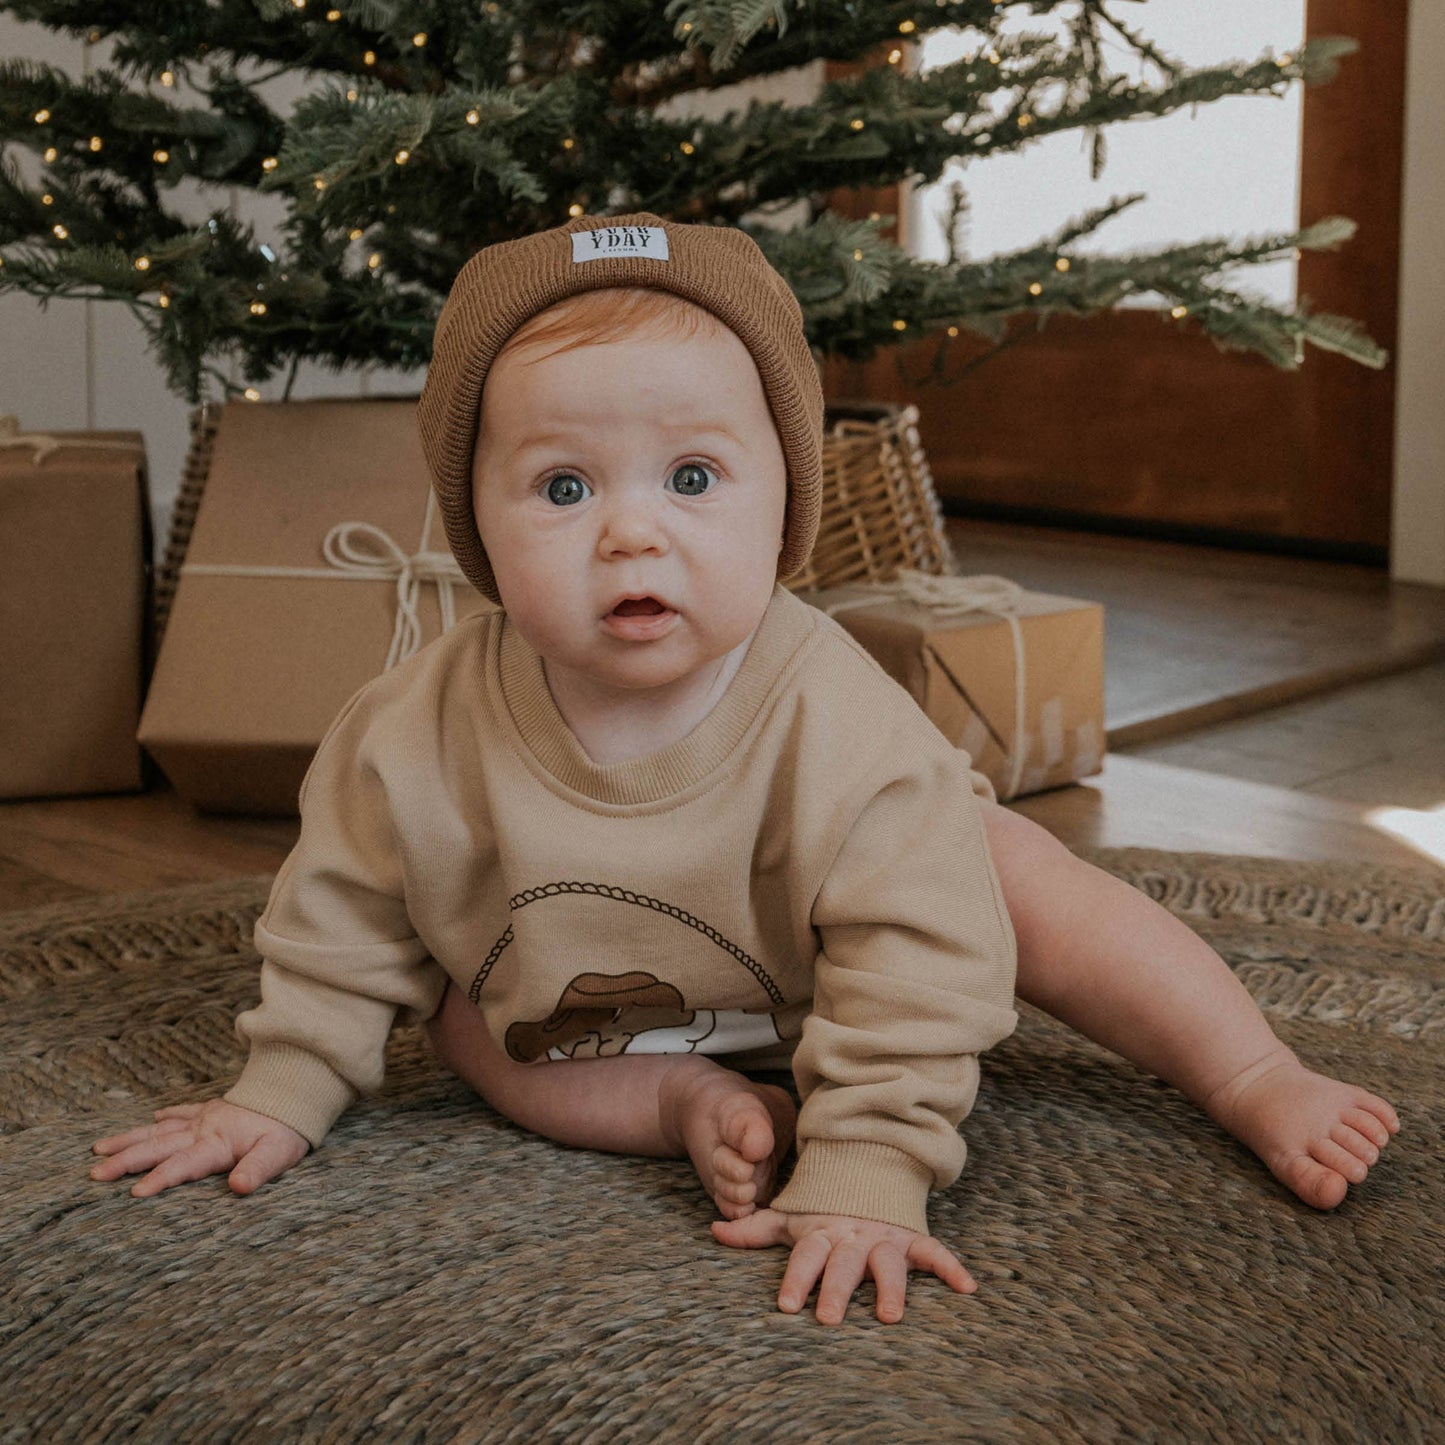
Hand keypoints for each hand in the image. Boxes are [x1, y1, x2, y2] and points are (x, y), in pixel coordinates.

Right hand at [90, 1100, 308, 1197]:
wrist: (297, 1092)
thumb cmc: (289, 1129)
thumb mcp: (280, 1153)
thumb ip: (258, 1170)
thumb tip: (238, 1188)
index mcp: (219, 1142)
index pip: (184, 1164)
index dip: (161, 1179)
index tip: (134, 1193)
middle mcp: (205, 1128)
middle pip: (159, 1146)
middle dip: (126, 1160)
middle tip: (95, 1173)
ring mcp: (206, 1116)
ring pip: (161, 1128)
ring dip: (131, 1139)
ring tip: (99, 1148)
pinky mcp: (213, 1108)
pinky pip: (184, 1111)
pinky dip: (167, 1115)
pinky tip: (153, 1117)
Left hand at [711, 1208, 975, 1324]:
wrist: (865, 1168)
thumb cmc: (823, 1209)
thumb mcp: (790, 1216)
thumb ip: (755, 1228)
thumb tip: (713, 1229)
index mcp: (822, 1231)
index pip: (806, 1255)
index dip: (796, 1277)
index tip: (786, 1303)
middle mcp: (852, 1235)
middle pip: (844, 1263)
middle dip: (836, 1288)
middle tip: (828, 1317)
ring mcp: (883, 1236)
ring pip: (887, 1262)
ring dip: (890, 1287)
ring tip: (890, 1316)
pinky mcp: (910, 1237)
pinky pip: (933, 1251)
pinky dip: (950, 1267)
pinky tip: (967, 1287)